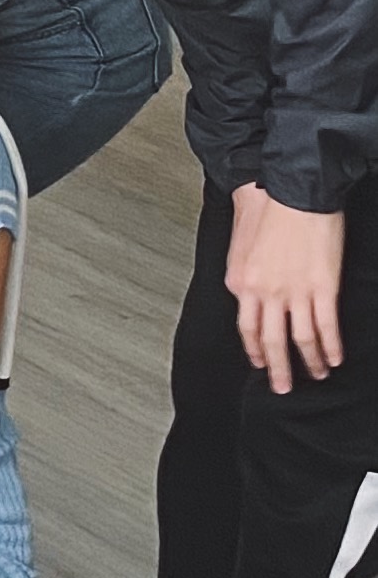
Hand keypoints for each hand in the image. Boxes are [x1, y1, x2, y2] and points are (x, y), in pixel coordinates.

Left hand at [227, 188, 346, 393]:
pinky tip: (335, 357)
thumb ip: (244, 277)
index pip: (247, 329)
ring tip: (316, 375)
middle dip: (278, 370)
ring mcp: (295, 292)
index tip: (260, 363)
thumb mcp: (240, 247)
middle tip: (283, 387)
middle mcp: (265, 293)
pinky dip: (331, 346)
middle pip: (271, 342)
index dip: (254, 350)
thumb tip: (248, 296)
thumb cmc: (267, 208)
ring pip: (301, 340)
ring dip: (310, 362)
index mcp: (242, 283)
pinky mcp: (323, 286)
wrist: (294, 189)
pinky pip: (326, 326)